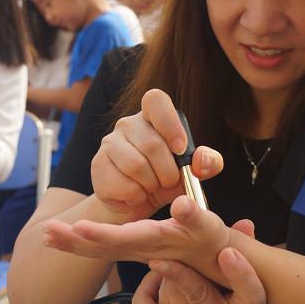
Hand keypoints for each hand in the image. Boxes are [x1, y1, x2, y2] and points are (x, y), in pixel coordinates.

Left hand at [42, 196, 236, 285]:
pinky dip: (81, 243)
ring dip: (71, 244)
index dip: (100, 234)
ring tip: (46, 236)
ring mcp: (134, 251)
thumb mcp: (208, 226)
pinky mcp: (132, 248)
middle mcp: (140, 249)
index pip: (124, 238)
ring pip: (97, 250)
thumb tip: (179, 206)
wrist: (213, 258)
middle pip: (101, 248)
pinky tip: (64, 238)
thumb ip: (194, 215)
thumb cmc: (211, 238)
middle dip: (73, 241)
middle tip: (47, 233)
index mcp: (155, 239)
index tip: (78, 227)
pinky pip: (102, 249)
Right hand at [91, 89, 222, 219]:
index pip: (156, 100)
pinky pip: (122, 185)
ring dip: (151, 185)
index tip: (180, 150)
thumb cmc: (168, 180)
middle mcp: (128, 124)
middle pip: (152, 144)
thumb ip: (207, 163)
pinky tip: (135, 195)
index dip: (170, 124)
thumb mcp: (192, 172)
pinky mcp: (97, 164)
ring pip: (136, 166)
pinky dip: (135, 197)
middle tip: (168, 182)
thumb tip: (201, 158)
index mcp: (153, 117)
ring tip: (152, 188)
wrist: (137, 202)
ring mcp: (109, 142)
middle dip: (167, 172)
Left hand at [134, 221, 268, 303]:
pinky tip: (152, 285)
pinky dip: (146, 299)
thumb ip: (244, 252)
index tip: (228, 252)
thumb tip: (244, 224)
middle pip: (199, 292)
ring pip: (171, 297)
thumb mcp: (245, 280)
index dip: (240, 273)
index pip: (250, 292)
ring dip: (165, 276)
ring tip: (167, 264)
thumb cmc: (232, 300)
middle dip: (180, 270)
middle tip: (165, 256)